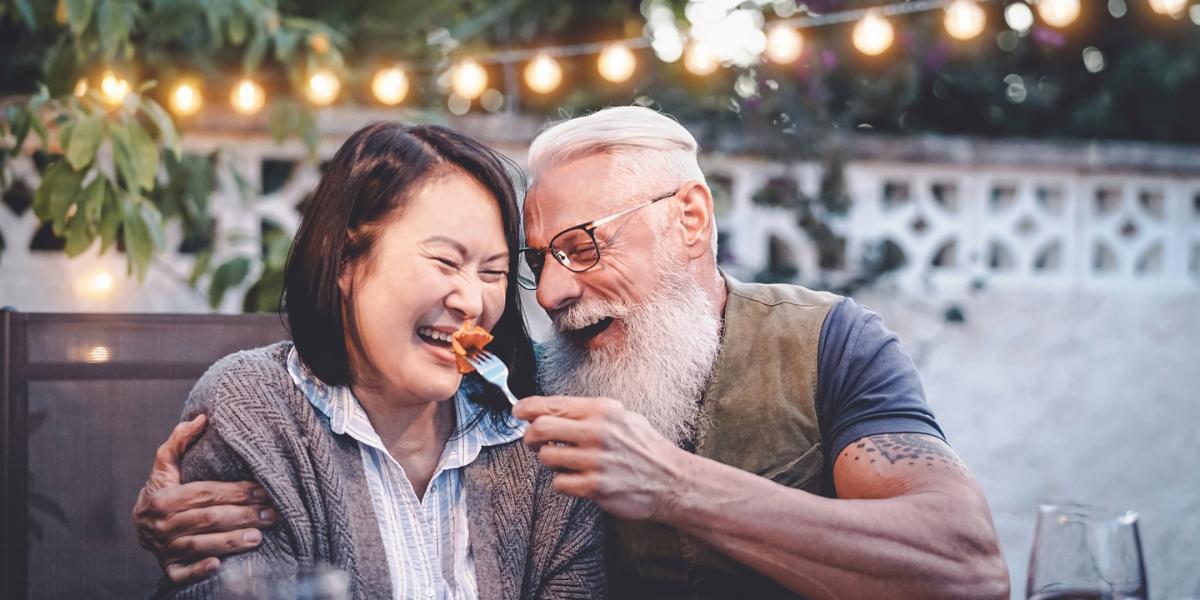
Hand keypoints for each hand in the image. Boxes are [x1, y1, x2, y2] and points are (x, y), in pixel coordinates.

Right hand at [132, 414, 276, 583]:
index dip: (234, 492)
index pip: (204, 494)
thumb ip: (180, 441)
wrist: (140, 524)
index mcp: (163, 498)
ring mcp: (164, 548)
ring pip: (198, 545)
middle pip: (206, 519)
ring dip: (230, 541)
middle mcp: (161, 525)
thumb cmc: (163, 489)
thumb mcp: (166, 465)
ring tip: (259, 537)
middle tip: (271, 514)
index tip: (262, 490)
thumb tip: (202, 418)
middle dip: (241, 516)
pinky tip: (218, 565)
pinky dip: (198, 570)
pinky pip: (181, 573)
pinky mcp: (169, 568)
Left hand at [513, 395, 690, 520]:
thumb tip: (549, 410)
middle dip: (530, 436)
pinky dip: (563, 482)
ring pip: (546, 457)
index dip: (527, 408)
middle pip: (540, 429)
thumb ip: (588, 413)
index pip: (552, 404)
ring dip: (549, 461)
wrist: (671, 480)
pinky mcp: (595, 487)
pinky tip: (578, 479)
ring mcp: (595, 461)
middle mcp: (598, 432)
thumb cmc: (645, 448)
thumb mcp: (622, 417)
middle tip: (533, 441)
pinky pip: (559, 483)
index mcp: (602, 411)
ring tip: (566, 462)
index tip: (518, 412)